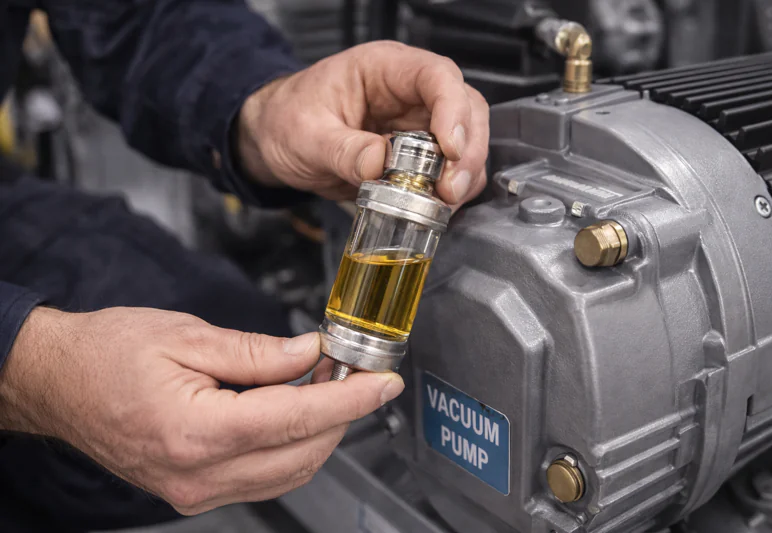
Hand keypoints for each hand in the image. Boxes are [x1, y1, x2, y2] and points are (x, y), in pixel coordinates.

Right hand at [0, 307, 403, 514]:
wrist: (59, 381)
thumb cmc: (108, 352)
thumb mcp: (186, 335)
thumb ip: (257, 352)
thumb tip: (310, 354)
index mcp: (195, 431)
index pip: (298, 419)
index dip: (351, 399)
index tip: (385, 382)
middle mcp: (197, 475)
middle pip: (303, 453)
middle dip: (342, 413)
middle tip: (355, 370)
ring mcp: (194, 491)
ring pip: (289, 471)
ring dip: (321, 430)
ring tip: (328, 383)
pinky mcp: (193, 491)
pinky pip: (264, 476)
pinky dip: (292, 446)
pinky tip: (296, 409)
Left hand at [237, 41, 489, 208]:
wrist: (276, 142)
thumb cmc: (288, 120)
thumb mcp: (306, 135)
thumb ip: (343, 150)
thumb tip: (379, 165)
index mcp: (383, 69)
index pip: (436, 76)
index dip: (452, 111)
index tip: (450, 148)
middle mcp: (409, 92)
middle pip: (465, 109)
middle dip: (467, 151)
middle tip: (451, 188)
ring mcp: (417, 123)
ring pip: (466, 140)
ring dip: (465, 174)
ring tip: (445, 201)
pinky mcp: (418, 156)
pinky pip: (449, 169)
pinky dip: (452, 189)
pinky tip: (438, 205)